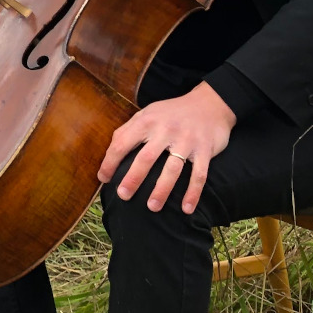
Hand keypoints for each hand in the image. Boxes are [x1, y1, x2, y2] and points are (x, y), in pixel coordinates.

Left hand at [97, 82, 235, 214]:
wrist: (209, 103)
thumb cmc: (171, 113)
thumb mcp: (148, 114)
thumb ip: (128, 129)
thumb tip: (110, 151)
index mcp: (146, 121)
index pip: (122, 143)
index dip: (109, 162)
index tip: (103, 179)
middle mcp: (165, 130)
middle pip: (146, 158)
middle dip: (133, 179)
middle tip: (123, 196)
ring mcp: (186, 140)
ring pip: (172, 169)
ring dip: (162, 190)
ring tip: (152, 207)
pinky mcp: (205, 150)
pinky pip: (199, 175)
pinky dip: (193, 193)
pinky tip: (186, 209)